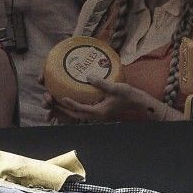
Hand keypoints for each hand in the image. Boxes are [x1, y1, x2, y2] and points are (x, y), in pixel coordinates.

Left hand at [50, 80, 178, 122]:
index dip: (70, 104)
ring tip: (55, 102)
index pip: (81, 110)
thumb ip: (102, 83)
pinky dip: (74, 107)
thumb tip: (88, 76)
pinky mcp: (100, 111)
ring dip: (66, 109)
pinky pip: (83, 111)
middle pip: (75, 115)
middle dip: (62, 109)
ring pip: (77, 114)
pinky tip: (68, 101)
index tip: (60, 98)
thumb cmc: (131, 96)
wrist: (141, 104)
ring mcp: (98, 114)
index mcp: (99, 111)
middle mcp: (97, 115)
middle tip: (51, 101)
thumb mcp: (117, 88)